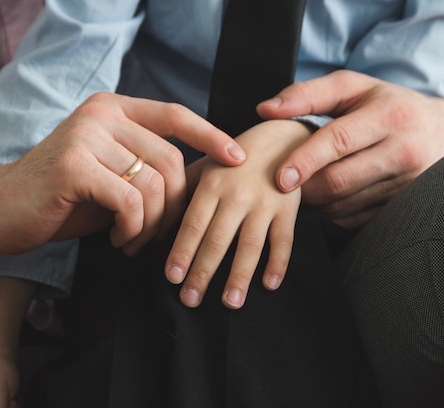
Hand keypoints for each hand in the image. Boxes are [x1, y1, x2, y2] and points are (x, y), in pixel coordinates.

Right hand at [0, 93, 245, 256]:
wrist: (1, 208)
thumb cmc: (63, 195)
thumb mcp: (111, 171)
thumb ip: (146, 163)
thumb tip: (201, 176)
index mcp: (113, 109)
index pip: (176, 115)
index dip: (211, 135)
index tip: (237, 158)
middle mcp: (102, 115)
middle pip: (171, 160)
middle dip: (174, 206)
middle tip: (157, 233)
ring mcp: (86, 136)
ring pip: (153, 184)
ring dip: (152, 224)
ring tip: (134, 240)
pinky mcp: (74, 166)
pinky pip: (130, 202)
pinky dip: (133, 229)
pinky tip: (118, 238)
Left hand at [165, 120, 309, 308]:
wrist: (278, 141)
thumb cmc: (232, 163)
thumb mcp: (205, 170)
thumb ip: (182, 195)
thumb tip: (155, 230)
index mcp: (211, 185)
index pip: (193, 224)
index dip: (182, 252)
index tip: (172, 278)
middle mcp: (237, 195)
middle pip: (218, 240)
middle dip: (203, 272)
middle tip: (191, 299)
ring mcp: (264, 203)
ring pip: (250, 245)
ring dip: (239, 276)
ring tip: (229, 302)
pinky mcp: (288, 209)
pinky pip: (283, 241)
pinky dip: (277, 263)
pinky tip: (268, 285)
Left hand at [257, 70, 443, 227]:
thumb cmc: (388, 106)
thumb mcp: (354, 87)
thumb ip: (308, 94)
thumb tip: (265, 110)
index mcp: (390, 116)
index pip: (339, 142)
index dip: (305, 160)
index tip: (280, 177)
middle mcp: (404, 152)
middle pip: (338, 181)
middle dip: (303, 187)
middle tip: (281, 183)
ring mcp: (408, 186)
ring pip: (342, 205)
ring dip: (314, 201)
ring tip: (302, 186)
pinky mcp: (402, 209)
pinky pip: (353, 219)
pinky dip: (330, 211)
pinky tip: (326, 195)